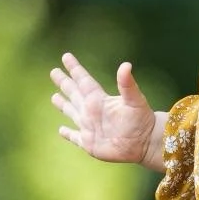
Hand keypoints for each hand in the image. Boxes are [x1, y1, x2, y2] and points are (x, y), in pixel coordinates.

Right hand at [50, 52, 164, 169]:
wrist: (144, 143)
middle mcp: (92, 111)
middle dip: (64, 83)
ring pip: (72, 112)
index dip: (74, 69)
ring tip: (54, 97)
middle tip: (53, 71)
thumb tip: (126, 64)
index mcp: (100, 99)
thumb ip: (127, 83)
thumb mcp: (134, 99)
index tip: (66, 56)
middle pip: (74, 93)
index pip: (83, 80)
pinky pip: (74, 137)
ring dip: (63, 105)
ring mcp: (89, 127)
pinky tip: (61, 130)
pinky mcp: (89, 143)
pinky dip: (67, 133)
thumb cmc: (141, 119)